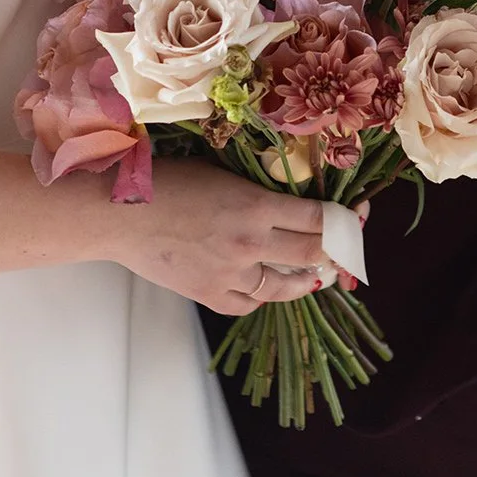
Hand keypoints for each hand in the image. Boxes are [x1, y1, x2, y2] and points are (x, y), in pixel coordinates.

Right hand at [105, 159, 330, 314]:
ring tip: (314, 273)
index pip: (320, 219)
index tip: (358, 217)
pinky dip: (262, 295)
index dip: (346, 220)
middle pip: (313, 254)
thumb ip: (260, 190)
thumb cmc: (168, 180)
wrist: (118, 212)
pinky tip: (266, 285)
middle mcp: (250, 243)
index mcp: (257, 205)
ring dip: (305, 279)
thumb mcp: (224, 172)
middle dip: (336, 251)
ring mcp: (230, 274)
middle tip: (344, 248)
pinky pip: (249, 304)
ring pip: (286, 286)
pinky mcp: (209, 295)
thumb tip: (295, 199)